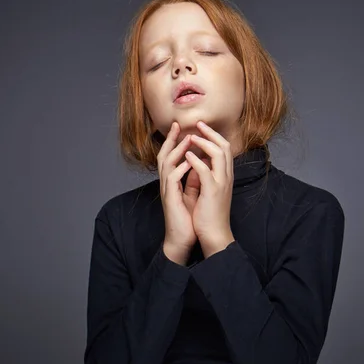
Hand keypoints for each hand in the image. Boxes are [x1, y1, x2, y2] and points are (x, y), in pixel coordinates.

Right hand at [157, 122, 197, 263]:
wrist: (183, 239)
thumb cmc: (187, 217)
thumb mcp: (192, 193)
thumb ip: (193, 179)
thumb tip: (199, 163)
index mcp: (172, 181)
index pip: (172, 156)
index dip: (176, 141)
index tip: (184, 127)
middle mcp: (167, 183)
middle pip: (164, 155)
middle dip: (170, 139)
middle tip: (178, 124)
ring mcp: (167, 191)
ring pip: (167, 164)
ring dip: (177, 150)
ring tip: (188, 139)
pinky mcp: (170, 199)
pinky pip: (173, 179)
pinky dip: (181, 169)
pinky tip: (190, 162)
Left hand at [184, 121, 234, 257]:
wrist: (214, 234)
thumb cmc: (209, 215)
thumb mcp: (208, 191)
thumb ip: (205, 176)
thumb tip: (197, 163)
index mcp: (225, 176)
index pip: (224, 149)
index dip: (213, 136)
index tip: (201, 128)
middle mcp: (227, 177)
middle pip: (224, 146)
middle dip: (210, 133)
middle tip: (198, 123)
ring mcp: (221, 183)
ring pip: (218, 154)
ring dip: (204, 142)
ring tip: (191, 136)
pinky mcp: (213, 192)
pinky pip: (206, 171)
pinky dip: (197, 160)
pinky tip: (188, 154)